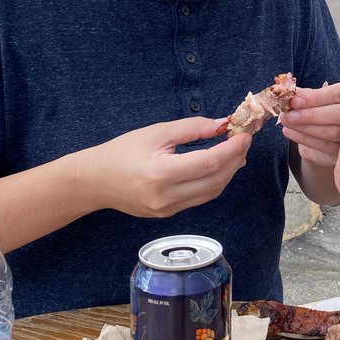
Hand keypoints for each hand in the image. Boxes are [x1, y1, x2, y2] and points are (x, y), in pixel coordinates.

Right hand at [91, 117, 251, 218]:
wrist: (95, 180)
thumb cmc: (122, 151)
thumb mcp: (156, 132)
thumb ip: (191, 128)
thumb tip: (221, 125)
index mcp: (160, 174)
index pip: (208, 163)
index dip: (231, 149)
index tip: (244, 135)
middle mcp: (166, 197)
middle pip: (215, 180)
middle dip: (234, 160)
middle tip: (243, 142)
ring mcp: (167, 209)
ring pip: (211, 193)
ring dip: (228, 173)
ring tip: (236, 153)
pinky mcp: (168, 214)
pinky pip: (199, 199)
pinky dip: (214, 182)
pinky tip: (218, 168)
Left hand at [282, 80, 339, 166]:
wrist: (326, 131)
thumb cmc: (322, 108)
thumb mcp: (316, 98)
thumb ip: (306, 95)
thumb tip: (291, 93)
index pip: (339, 93)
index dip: (315, 97)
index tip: (295, 100)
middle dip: (311, 114)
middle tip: (289, 114)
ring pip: (334, 132)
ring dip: (306, 128)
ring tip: (287, 123)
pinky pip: (327, 146)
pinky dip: (306, 140)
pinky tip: (291, 132)